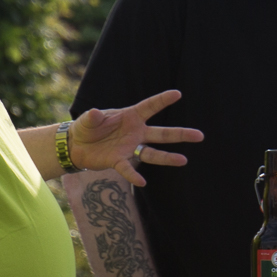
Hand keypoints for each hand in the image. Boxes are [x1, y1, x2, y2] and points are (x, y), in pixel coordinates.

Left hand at [72, 90, 203, 185]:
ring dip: (167, 157)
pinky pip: (128, 169)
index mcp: (130, 116)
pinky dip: (134, 175)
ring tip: (184, 160)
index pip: (150, 107)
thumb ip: (93, 117)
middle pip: (161, 133)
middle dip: (180, 134)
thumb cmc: (87, 127)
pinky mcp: (119, 161)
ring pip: (153, 153)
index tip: (177, 94)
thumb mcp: (88, 119)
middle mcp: (135, 133)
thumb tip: (95, 113)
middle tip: (199, 135)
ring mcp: (129, 148)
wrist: (77, 145)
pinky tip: (142, 182)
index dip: (163, 100)